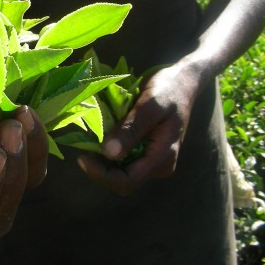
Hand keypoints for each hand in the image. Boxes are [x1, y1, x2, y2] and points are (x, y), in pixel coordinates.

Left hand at [76, 63, 199, 194]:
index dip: (101, 175)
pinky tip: (99, 135)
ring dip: (102, 160)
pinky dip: (108, 150)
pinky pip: (122, 158)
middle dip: (100, 168)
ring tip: (89, 139)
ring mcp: (151, 160)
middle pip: (121, 180)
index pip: (127, 181)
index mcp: (162, 158)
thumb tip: (108, 153)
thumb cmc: (168, 91)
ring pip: (119, 170)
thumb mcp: (150, 105)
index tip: (81, 158)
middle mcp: (157, 165)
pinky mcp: (145, 151)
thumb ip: (131, 129)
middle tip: (82, 147)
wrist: (182, 82)